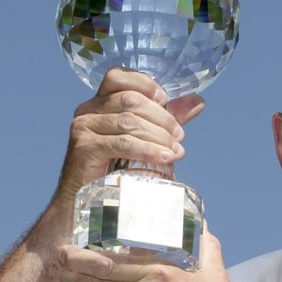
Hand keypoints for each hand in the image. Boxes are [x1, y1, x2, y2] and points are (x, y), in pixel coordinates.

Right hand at [30, 68, 204, 256]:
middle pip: (131, 100)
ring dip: (159, 136)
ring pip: (129, 121)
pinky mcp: (84, 148)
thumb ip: (166, 118)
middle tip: (180, 136)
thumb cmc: (114, 171)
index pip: (119, 77)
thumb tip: (198, 101)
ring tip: (176, 151)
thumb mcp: (143, 139)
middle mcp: (87, 111)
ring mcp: (83, 128)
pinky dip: (148, 150)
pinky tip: (166, 159)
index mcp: (98, 103)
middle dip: (162, 117)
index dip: (146, 84)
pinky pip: (123, 143)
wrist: (84, 205)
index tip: (166, 101)